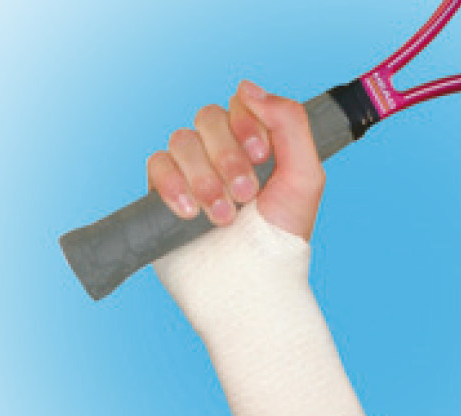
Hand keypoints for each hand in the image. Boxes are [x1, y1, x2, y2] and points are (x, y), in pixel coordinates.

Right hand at [146, 80, 325, 240]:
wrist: (250, 284)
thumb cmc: (280, 238)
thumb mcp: (304, 178)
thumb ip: (289, 123)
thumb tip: (247, 87)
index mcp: (253, 147)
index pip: (238, 105)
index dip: (245, 123)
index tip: (261, 157)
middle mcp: (220, 155)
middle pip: (207, 119)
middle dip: (227, 157)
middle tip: (245, 196)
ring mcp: (191, 174)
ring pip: (181, 142)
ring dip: (203, 177)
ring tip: (222, 217)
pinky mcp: (164, 195)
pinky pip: (156, 166)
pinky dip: (172, 184)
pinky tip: (189, 212)